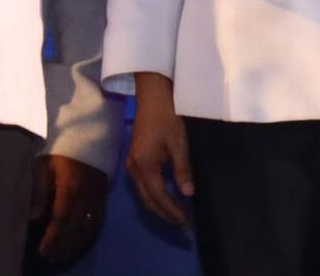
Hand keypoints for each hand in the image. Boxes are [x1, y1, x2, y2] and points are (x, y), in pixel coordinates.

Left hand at [31, 153, 109, 264]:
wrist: (89, 134)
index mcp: (70, 188)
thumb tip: (34, 217)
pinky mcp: (103, 197)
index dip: (52, 238)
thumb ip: (39, 191)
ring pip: (87, 229)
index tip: (42, 250)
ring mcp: (97, 198)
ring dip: (74, 245)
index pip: (61, 219)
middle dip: (62, 246)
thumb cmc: (62, 149)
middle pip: (75, 228)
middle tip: (50, 259)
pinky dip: (88, 237)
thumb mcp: (44, 165)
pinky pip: (98, 222)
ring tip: (62, 256)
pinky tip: (79, 244)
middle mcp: (86, 196)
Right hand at [126, 72, 194, 227]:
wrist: (153, 95)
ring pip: (144, 194)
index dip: (173, 211)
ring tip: (177, 214)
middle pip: (148, 200)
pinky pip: (143, 185)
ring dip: (159, 206)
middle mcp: (133, 168)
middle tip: (184, 224)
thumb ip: (182, 170)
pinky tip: (167, 196)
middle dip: (165, 214)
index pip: (159, 197)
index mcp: (143, 165)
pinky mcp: (134, 159)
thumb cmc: (167, 117)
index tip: (186, 222)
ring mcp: (131, 164)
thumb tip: (188, 194)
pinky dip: (155, 195)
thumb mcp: (179, 143)